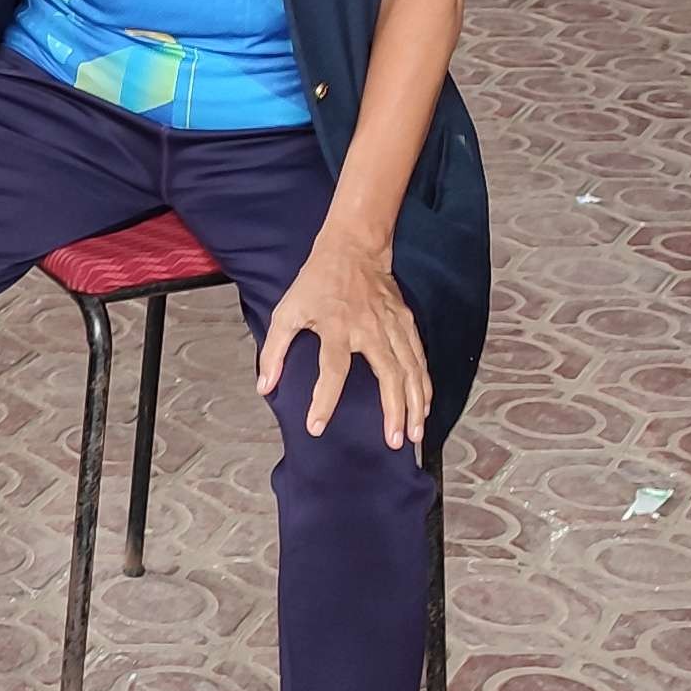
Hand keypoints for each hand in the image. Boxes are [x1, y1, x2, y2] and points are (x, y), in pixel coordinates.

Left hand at [256, 228, 429, 452]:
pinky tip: (423, 407)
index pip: (332, 369)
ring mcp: (391, 325)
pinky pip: (418, 358)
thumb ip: (274, 350)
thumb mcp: (287, 311)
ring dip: (414, 404)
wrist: (352, 248)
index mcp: (336, 326)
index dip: (324, 400)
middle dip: (393, 411)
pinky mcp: (405, 322)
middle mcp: (368, 328)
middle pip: (388, 374)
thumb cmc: (316, 282)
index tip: (316, 427)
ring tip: (413, 435)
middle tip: (392, 442)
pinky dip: (424, 384)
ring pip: (410, 370)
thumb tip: (266, 386)